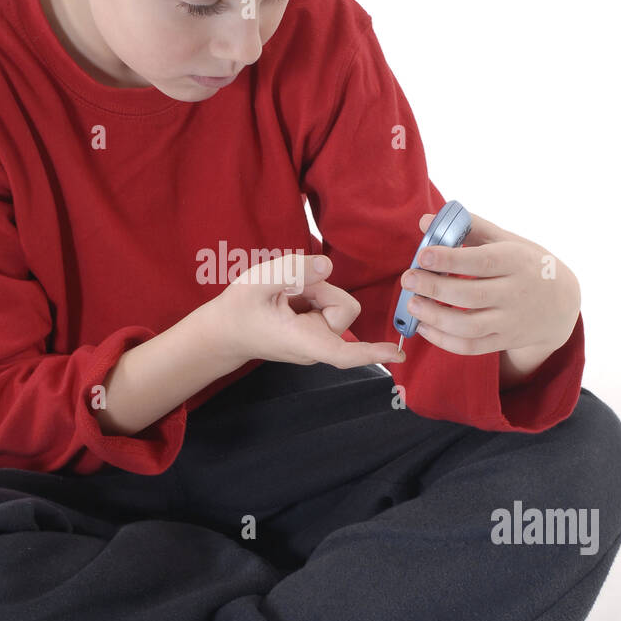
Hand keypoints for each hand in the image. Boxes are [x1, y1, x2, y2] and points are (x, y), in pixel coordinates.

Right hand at [213, 252, 404, 368]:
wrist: (224, 330)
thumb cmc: (238, 310)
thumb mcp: (258, 282)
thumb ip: (293, 271)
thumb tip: (328, 266)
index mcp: (304, 341)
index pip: (344, 353)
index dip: (371, 352)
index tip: (397, 354)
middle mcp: (317, 345)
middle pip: (343, 307)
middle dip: (320, 290)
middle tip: (288, 290)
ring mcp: (317, 339)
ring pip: (335, 303)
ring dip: (313, 291)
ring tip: (284, 297)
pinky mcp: (316, 331)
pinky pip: (326, 304)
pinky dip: (309, 295)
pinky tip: (288, 301)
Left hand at [399, 211, 580, 357]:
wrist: (560, 303)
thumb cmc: (525, 263)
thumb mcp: (506, 240)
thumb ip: (468, 228)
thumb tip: (425, 221)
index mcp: (517, 261)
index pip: (482, 262)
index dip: (450, 260)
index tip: (423, 256)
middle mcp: (516, 293)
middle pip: (471, 296)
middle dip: (434, 288)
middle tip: (408, 279)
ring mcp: (511, 321)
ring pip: (469, 326)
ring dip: (435, 317)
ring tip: (412, 304)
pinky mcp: (504, 340)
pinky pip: (471, 347)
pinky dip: (444, 341)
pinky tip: (425, 327)